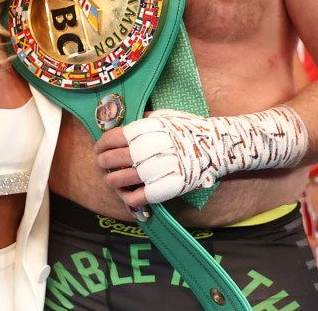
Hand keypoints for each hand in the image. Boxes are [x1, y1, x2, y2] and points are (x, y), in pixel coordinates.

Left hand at [96, 107, 307, 206]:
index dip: (102, 146)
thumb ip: (143, 121)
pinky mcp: (165, 187)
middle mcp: (147, 149)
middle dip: (104, 164)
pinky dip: (129, 199)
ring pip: (119, 180)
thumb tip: (121, 126)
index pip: (112, 139)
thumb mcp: (165, 116)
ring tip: (113, 182)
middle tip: (104, 166)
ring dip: (113, 182)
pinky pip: (137, 197)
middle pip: (112, 160)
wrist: (216, 146)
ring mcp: (156, 170)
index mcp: (145, 130)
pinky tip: (129, 197)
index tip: (100, 150)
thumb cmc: (189, 129)